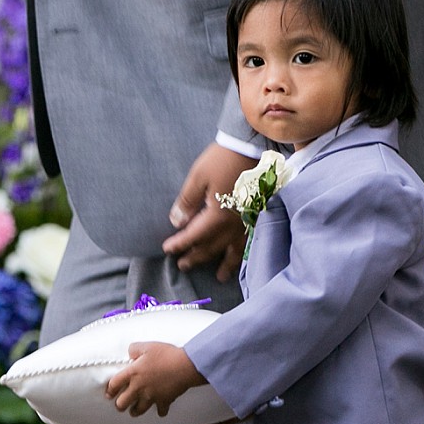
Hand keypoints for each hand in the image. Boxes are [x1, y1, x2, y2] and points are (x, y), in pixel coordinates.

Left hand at [103, 339, 201, 420]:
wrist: (185, 366)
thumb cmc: (167, 355)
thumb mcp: (147, 346)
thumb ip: (135, 349)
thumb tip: (131, 352)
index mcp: (132, 373)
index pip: (114, 385)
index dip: (109, 390)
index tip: (109, 394)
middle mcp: (139, 387)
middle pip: (122, 403)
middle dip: (120, 405)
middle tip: (120, 405)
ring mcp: (151, 396)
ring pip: (138, 411)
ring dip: (135, 411)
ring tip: (134, 411)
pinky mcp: (164, 401)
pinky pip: (160, 411)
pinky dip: (160, 411)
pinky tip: (160, 409)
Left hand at [163, 140, 251, 275]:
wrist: (252, 146)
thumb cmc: (223, 159)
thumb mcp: (198, 177)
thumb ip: (186, 202)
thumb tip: (177, 222)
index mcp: (217, 216)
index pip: (193, 236)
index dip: (179, 244)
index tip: (167, 249)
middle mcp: (232, 224)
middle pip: (211, 247)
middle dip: (196, 257)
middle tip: (183, 265)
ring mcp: (246, 222)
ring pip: (233, 250)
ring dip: (224, 264)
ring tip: (219, 276)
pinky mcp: (255, 216)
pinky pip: (248, 241)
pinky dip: (243, 253)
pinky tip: (241, 257)